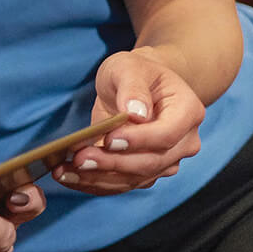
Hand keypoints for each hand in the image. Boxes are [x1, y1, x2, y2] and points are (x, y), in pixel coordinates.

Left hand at [56, 50, 204, 192]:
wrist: (138, 86)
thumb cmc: (135, 73)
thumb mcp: (129, 68)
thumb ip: (133, 88)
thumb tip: (136, 113)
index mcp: (187, 112)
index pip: (166, 135)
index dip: (138, 140)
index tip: (109, 140)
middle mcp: (184, 142)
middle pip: (150, 162)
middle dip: (112, 164)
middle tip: (79, 159)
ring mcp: (167, 161)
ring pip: (135, 178)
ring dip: (98, 179)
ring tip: (65, 172)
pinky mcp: (146, 172)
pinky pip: (122, 183)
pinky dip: (94, 184)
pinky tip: (69, 177)